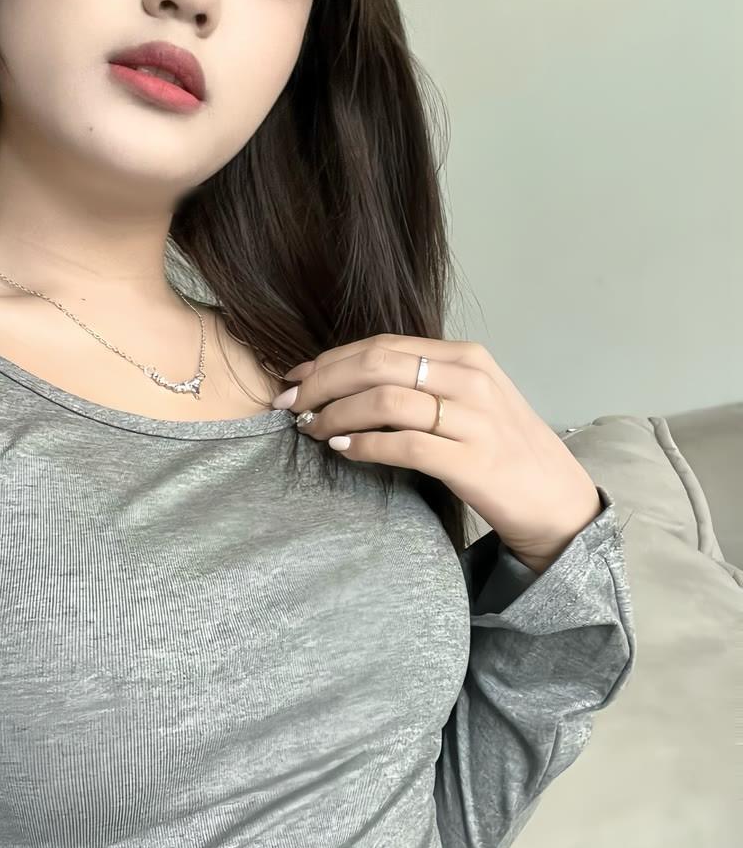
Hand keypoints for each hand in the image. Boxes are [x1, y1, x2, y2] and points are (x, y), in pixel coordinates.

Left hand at [273, 334, 602, 568]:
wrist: (556, 501)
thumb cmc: (502, 450)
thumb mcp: (469, 400)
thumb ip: (419, 383)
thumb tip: (345, 381)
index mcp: (467, 356)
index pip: (382, 345)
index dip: (330, 359)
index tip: (295, 378)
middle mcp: (472, 379)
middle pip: (376, 364)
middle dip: (322, 381)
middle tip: (291, 404)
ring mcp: (475, 419)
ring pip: (384, 400)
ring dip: (335, 413)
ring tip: (311, 429)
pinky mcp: (473, 461)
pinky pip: (403, 445)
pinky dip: (364, 444)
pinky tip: (342, 448)